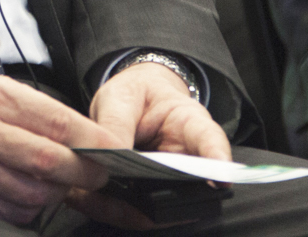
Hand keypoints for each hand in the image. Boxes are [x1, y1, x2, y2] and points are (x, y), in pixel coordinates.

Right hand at [0, 64, 112, 225]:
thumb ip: (31, 106)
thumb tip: (79, 132)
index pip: (58, 121)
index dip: (93, 140)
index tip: (112, 148)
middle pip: (51, 163)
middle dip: (85, 172)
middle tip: (98, 172)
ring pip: (36, 192)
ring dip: (58, 190)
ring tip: (61, 179)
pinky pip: (12, 209)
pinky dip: (30, 204)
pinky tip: (29, 190)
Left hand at [65, 62, 231, 229]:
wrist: (130, 102)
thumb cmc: (133, 95)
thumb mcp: (121, 96)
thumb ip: (117, 123)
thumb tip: (109, 155)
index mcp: (189, 122)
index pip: (210, 139)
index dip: (217, 159)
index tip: (221, 177)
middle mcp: (186, 158)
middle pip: (186, 185)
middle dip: (161, 194)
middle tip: (130, 193)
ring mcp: (169, 181)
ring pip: (158, 206)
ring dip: (128, 207)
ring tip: (95, 196)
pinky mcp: (145, 196)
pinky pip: (133, 211)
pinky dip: (109, 208)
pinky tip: (86, 198)